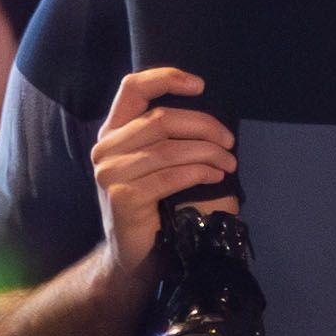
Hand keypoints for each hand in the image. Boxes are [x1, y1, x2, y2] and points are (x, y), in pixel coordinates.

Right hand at [87, 67, 234, 276]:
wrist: (133, 258)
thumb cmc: (153, 206)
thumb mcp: (155, 164)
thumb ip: (167, 137)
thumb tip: (212, 120)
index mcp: (113, 133)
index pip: (132, 88)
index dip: (166, 78)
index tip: (200, 85)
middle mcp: (105, 148)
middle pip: (161, 118)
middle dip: (204, 126)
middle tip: (230, 142)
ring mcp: (110, 173)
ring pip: (169, 148)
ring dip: (208, 153)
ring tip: (229, 163)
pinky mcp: (122, 197)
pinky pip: (170, 176)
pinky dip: (200, 173)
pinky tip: (216, 177)